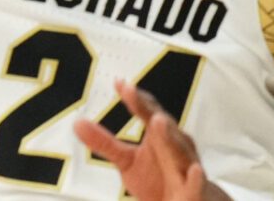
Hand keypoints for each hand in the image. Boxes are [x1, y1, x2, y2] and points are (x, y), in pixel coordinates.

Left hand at [77, 79, 221, 200]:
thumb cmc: (157, 177)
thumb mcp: (126, 161)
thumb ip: (104, 143)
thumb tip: (77, 123)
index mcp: (160, 134)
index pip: (147, 111)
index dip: (134, 98)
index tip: (119, 83)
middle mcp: (176, 145)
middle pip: (163, 125)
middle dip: (149, 110)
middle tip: (134, 95)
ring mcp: (187, 166)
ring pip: (179, 150)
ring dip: (169, 136)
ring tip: (157, 120)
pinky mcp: (194, 190)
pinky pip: (196, 184)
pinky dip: (195, 177)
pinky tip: (195, 170)